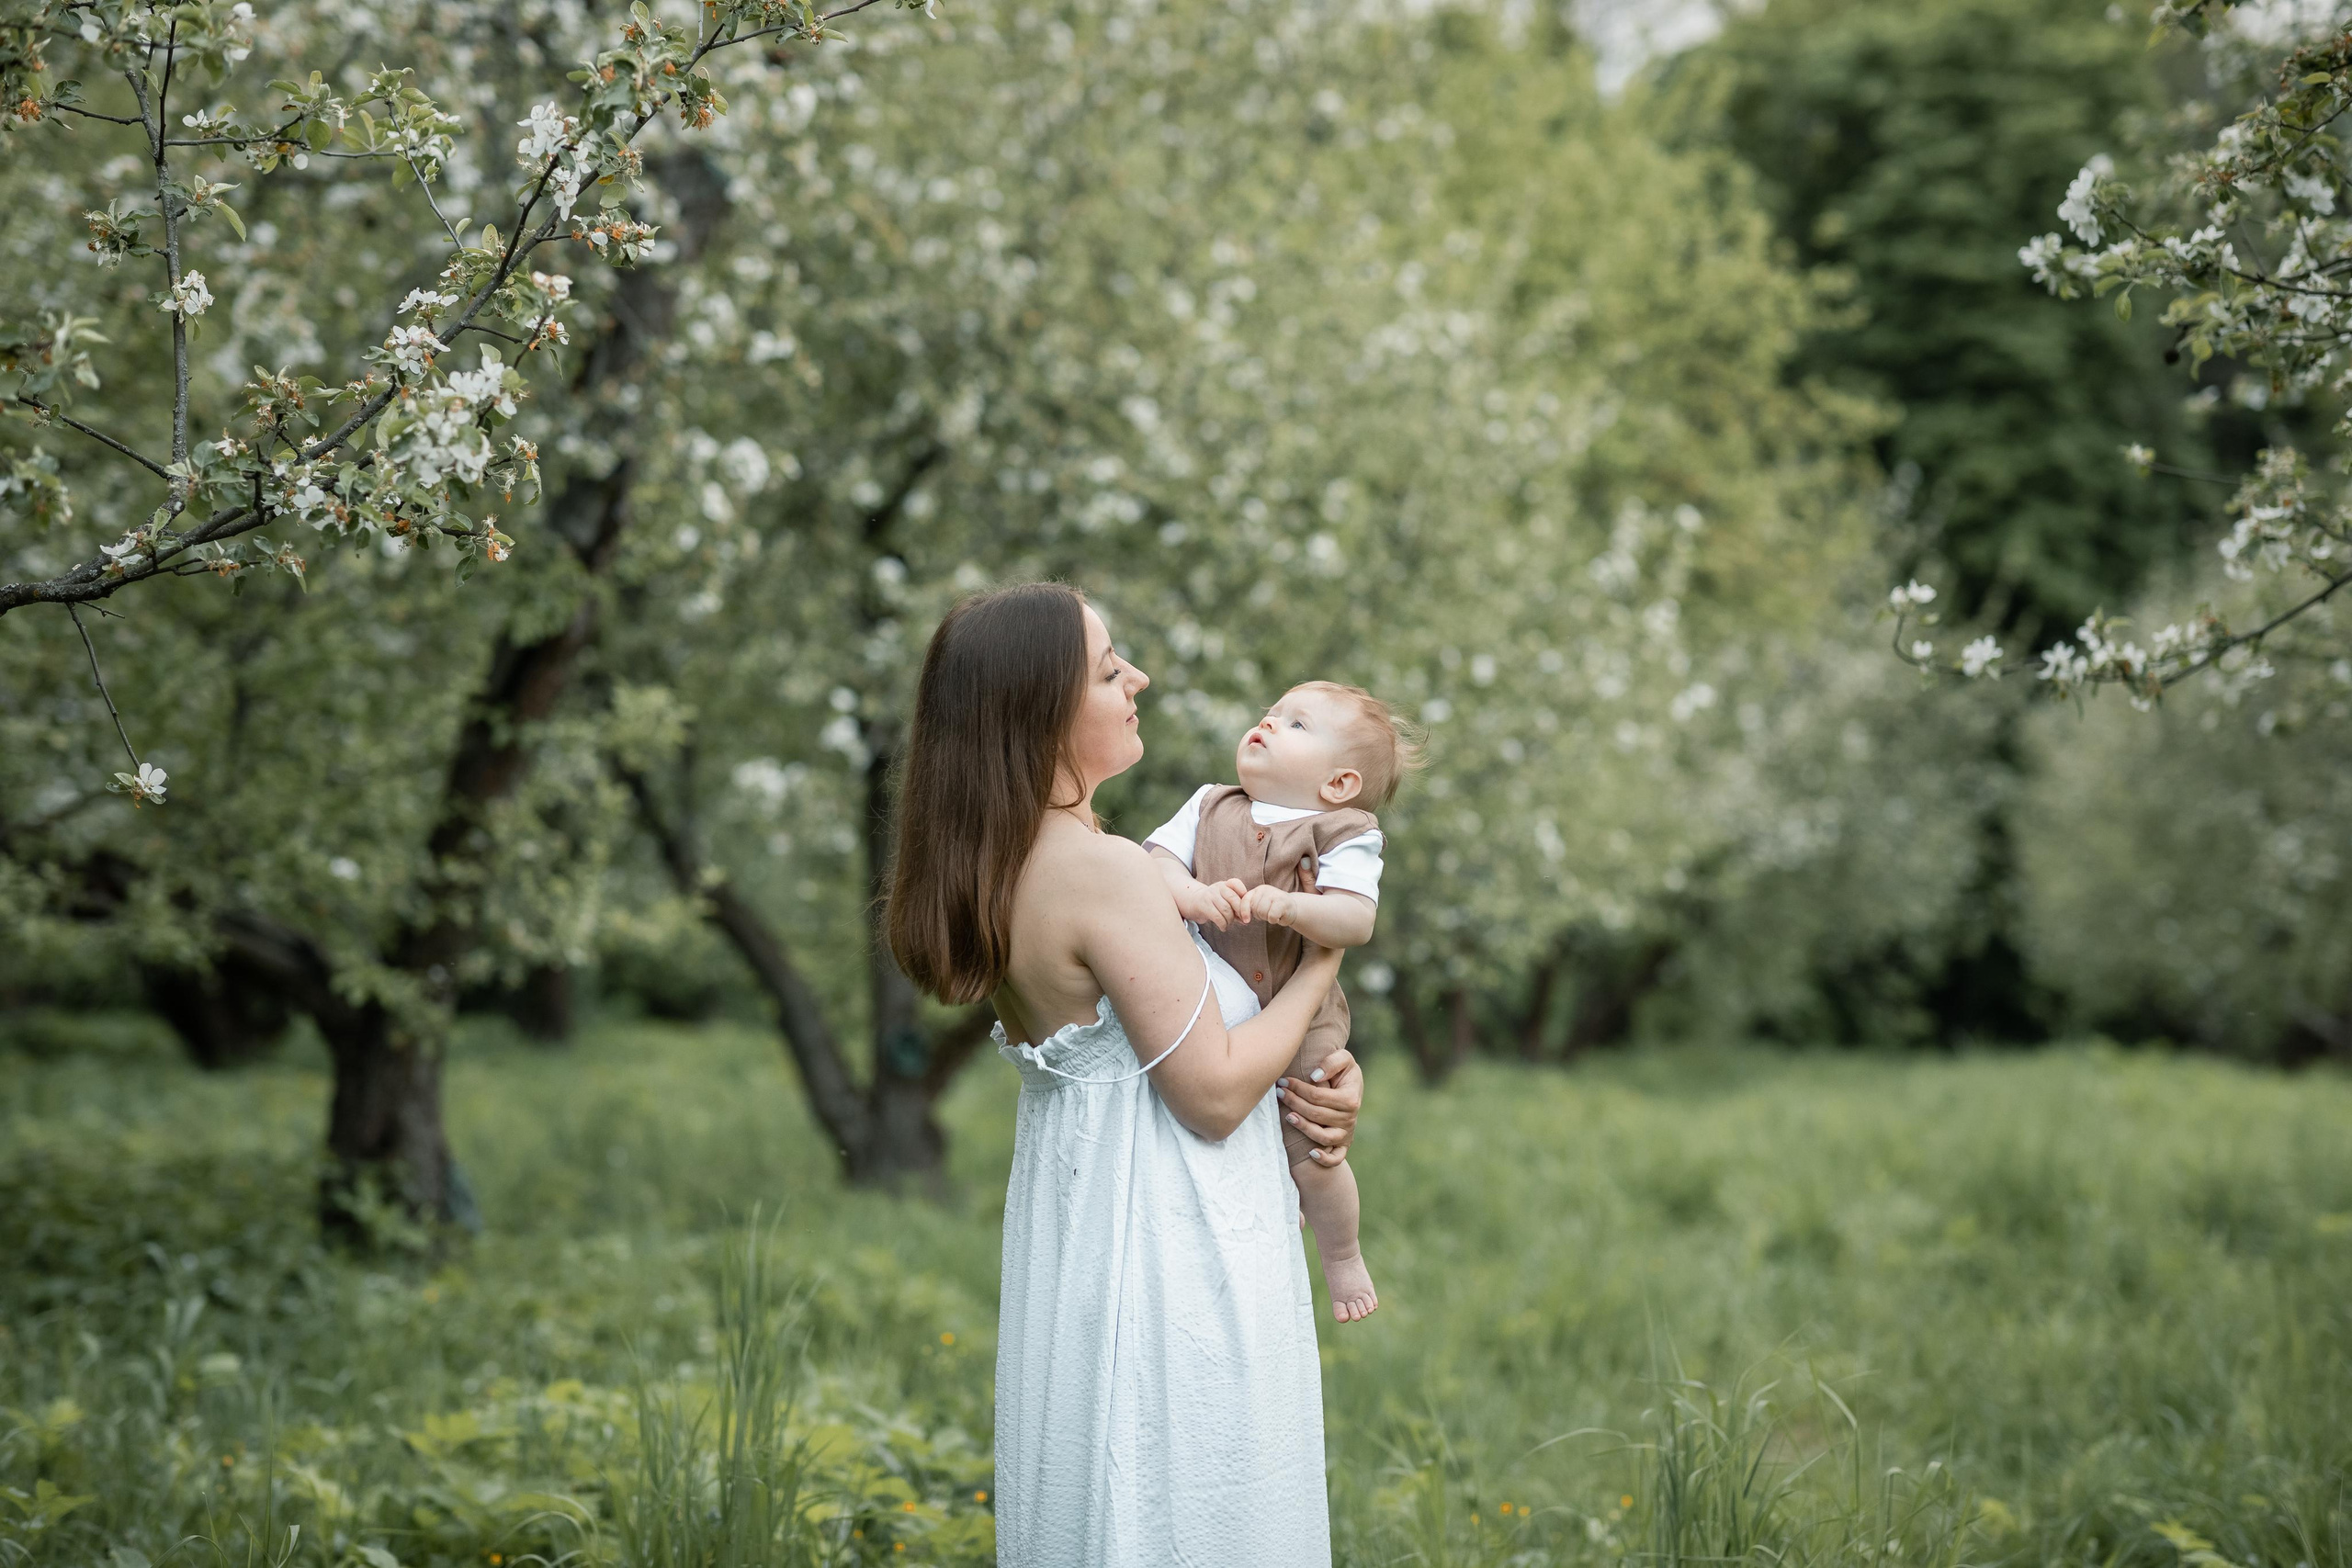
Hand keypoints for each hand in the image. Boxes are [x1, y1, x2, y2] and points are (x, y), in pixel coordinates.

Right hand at [1175, 876, 1248, 929]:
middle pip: (1233, 899)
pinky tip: (1223, 927)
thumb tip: (1245, 920)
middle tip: (1241, 920)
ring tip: (1228, 924)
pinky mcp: (1203, 905)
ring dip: (1230, 920)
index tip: (1245, 908)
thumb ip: (1235, 907)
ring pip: (1226, 909)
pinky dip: (1223, 925)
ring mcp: (1210, 896)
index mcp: (1225, 884)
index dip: (1243, 895)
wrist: (1192, 902)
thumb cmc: (1213, 903)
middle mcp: (1218, 887)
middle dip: (1240, 912)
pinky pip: (1217, 917)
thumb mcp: (1225, 900)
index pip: (1236, 884)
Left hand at [1242, 883, 1294, 927]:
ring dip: (1267, 918)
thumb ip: (1250, 906)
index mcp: (1258, 890)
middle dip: (1260, 915)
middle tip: (1268, 913)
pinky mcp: (1283, 902)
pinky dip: (1274, 920)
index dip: (1244, 911)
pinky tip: (1279, 916)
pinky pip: (1271, 916)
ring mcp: (1275, 894)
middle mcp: (1266, 889)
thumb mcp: (1260, 904)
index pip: (1245, 900)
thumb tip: (1236, 914)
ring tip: (1273, 914)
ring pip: (1263, 912)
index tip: (1246, 921)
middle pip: (1255, 908)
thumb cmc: (1273, 908)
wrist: (1293, 908)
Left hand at [1277, 1045, 1359, 1164]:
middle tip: (1278, 1093)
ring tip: (1288, 1117)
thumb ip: (1332, 1062)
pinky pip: (1336, 1158)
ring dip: (1304, 1128)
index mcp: (1350, 1098)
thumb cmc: (1343, 1072)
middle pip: (1316, 1115)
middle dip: (1294, 1103)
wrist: (1352, 1088)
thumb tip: (1315, 1076)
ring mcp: (1346, 1133)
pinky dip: (1325, 1159)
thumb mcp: (1344, 1059)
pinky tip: (1311, 1153)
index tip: (1283, 1081)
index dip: (1298, 1088)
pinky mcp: (1343, 1145)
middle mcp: (1350, 1118)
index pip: (1318, 1096)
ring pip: (1323, 1137)